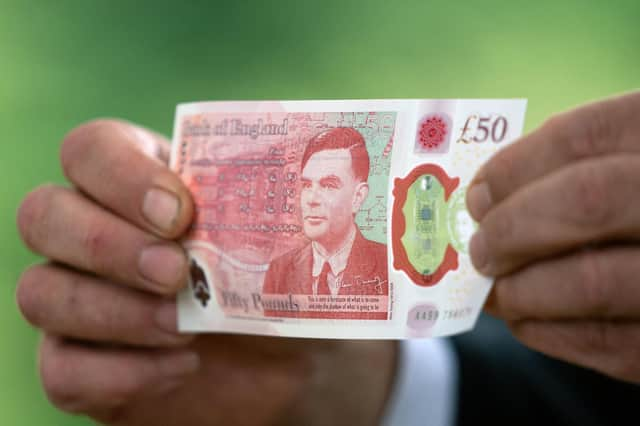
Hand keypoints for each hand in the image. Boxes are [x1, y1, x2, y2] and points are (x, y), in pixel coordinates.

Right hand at [16, 120, 395, 424]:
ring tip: (183, 327)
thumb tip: (310, 164)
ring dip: (113, 311)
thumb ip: (281, 200)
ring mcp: (78, 299)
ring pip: (39, 291)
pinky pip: (61, 369)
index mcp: (140, 182)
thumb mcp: (288, 237)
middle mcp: (94, 232)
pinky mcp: (81, 364)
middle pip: (43, 213)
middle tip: (175, 271)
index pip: (91, 149)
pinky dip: (119, 372)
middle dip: (108, 243)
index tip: (180, 212)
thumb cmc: (283, 285)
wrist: (289, 364)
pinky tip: (182, 367)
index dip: (121, 173)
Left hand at [466, 91, 639, 383]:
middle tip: (479, 249)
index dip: (513, 167)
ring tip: (494, 291)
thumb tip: (489, 201)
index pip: (585, 136)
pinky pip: (606, 342)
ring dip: (521, 289)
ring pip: (593, 281)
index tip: (476, 196)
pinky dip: (546, 331)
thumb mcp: (628, 167)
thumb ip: (577, 170)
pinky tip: (525, 319)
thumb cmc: (637, 208)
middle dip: (512, 227)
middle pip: (586, 200)